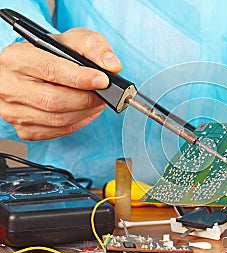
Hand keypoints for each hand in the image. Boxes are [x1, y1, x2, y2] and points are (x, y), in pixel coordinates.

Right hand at [0, 28, 121, 139]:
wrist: (36, 69)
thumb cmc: (53, 54)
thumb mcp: (72, 40)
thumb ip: (94, 46)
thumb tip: (111, 65)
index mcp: (16, 57)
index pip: (51, 70)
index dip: (81, 78)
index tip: (103, 80)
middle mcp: (9, 85)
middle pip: (54, 100)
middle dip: (87, 99)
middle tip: (104, 94)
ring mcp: (14, 110)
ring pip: (57, 119)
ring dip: (86, 112)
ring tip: (98, 101)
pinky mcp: (24, 128)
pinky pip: (57, 131)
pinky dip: (78, 122)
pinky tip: (86, 111)